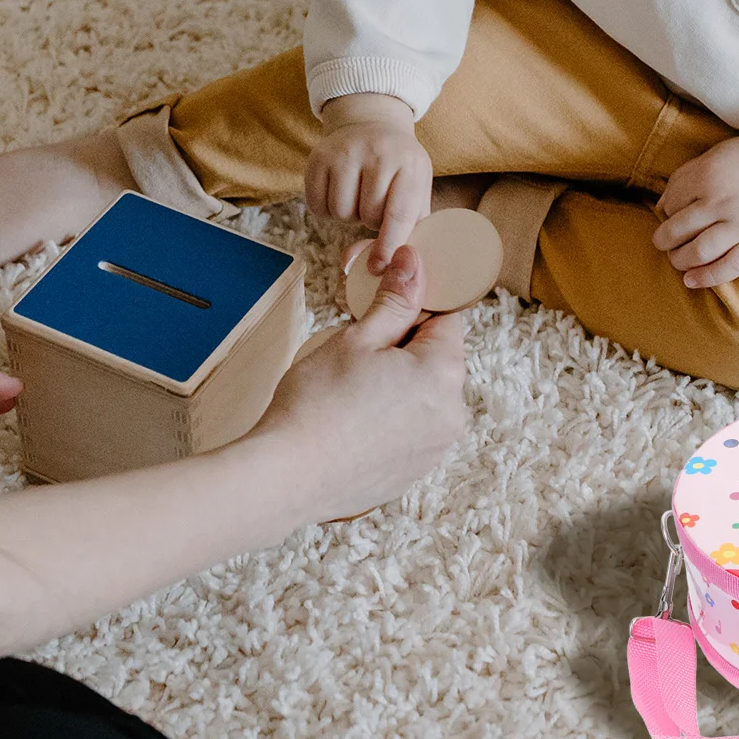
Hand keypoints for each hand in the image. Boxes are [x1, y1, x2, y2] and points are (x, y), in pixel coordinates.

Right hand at [247, 245, 467, 523]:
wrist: (286, 477)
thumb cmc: (316, 403)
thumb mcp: (356, 337)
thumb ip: (394, 300)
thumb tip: (414, 261)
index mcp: (444, 372)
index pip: (446, 320)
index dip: (414, 310)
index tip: (383, 315)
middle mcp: (453, 412)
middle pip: (438, 361)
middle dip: (404, 351)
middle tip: (356, 358)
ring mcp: (437, 447)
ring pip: (424, 398)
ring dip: (399, 388)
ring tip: (350, 395)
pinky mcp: (416, 472)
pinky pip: (412, 432)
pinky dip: (390, 423)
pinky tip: (352, 426)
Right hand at [306, 93, 433, 273]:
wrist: (370, 122)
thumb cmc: (399, 165)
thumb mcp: (418, 184)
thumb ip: (415, 220)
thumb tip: (403, 262)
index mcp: (410, 165)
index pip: (398, 213)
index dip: (389, 245)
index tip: (379, 267)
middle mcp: (378, 154)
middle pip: (367, 216)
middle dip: (371, 221)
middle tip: (374, 206)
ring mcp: (345, 152)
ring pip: (340, 212)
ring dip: (348, 216)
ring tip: (357, 198)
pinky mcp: (318, 157)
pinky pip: (316, 204)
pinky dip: (326, 209)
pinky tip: (339, 193)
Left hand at [652, 129, 738, 288]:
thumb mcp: (717, 154)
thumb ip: (688, 176)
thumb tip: (663, 206)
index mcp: (708, 175)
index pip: (670, 203)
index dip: (665, 212)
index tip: (670, 216)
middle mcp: (722, 201)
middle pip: (677, 230)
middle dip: (664, 240)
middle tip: (663, 243)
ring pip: (698, 252)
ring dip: (679, 260)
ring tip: (676, 260)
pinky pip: (730, 266)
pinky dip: (706, 277)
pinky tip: (691, 281)